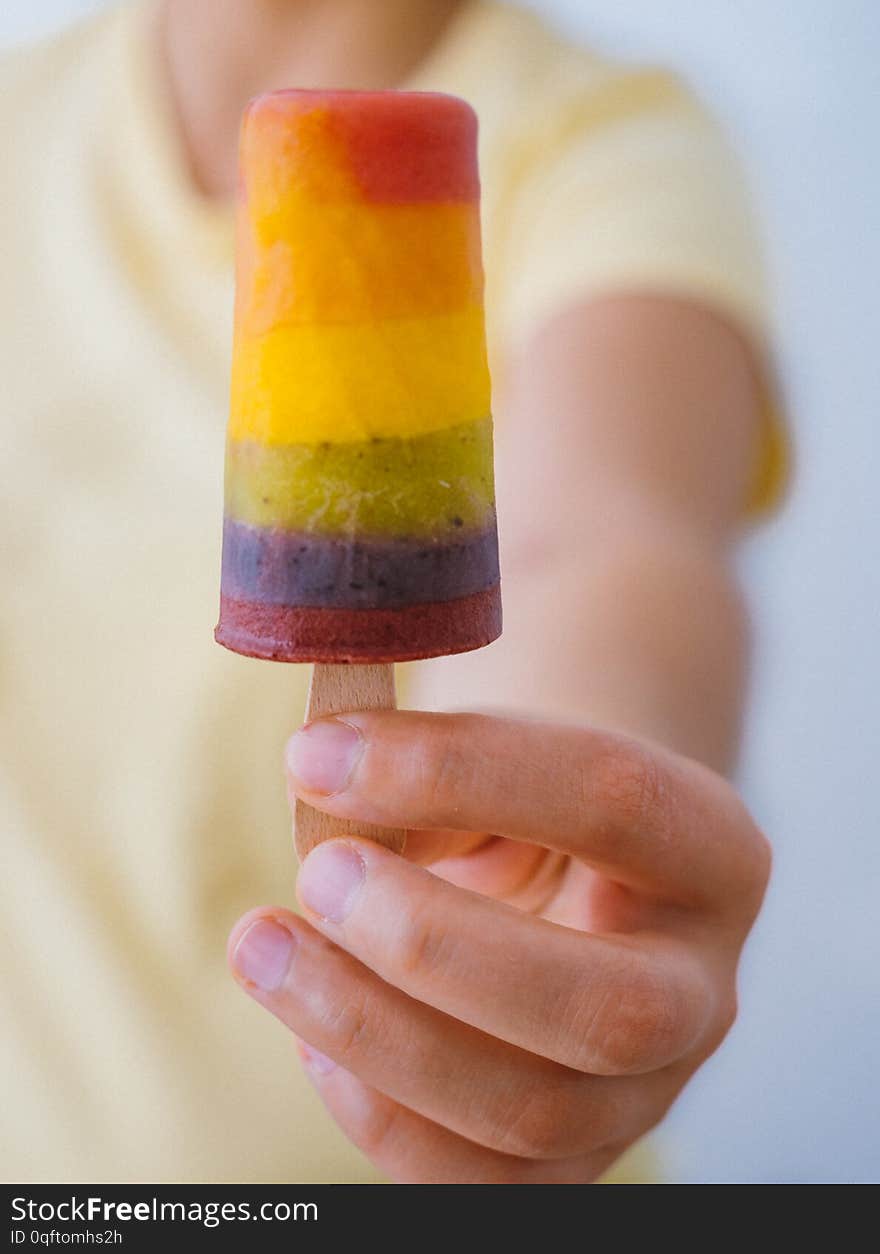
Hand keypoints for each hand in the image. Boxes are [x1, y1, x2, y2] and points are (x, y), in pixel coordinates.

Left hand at [228, 712, 769, 1182]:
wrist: (568, 880)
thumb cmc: (524, 804)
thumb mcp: (499, 756)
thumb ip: (430, 766)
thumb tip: (324, 779)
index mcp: (709, 850)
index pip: (613, 803)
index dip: (457, 774)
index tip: (316, 754)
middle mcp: (701, 988)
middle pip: (604, 1009)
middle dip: (433, 946)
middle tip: (318, 875)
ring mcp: (646, 1094)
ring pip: (532, 1112)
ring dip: (371, 1032)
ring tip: (266, 947)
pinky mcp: (573, 1163)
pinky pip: (477, 1186)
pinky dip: (376, 1115)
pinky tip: (313, 1036)